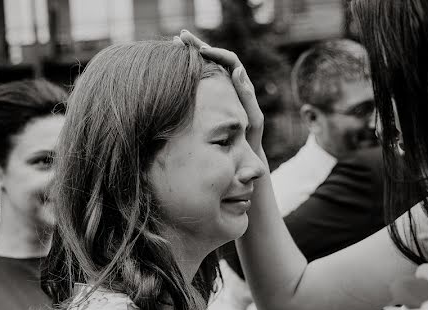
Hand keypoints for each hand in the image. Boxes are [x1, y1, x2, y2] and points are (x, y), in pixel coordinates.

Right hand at [176, 30, 264, 153]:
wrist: (245, 155)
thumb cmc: (250, 140)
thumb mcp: (253, 119)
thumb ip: (247, 97)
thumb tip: (238, 70)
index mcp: (243, 86)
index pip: (231, 60)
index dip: (217, 53)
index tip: (201, 51)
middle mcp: (232, 85)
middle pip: (216, 58)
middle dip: (199, 46)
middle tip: (182, 36)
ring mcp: (220, 92)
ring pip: (206, 67)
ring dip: (191, 54)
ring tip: (175, 43)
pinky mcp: (211, 100)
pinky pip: (200, 80)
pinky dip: (188, 70)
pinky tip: (174, 64)